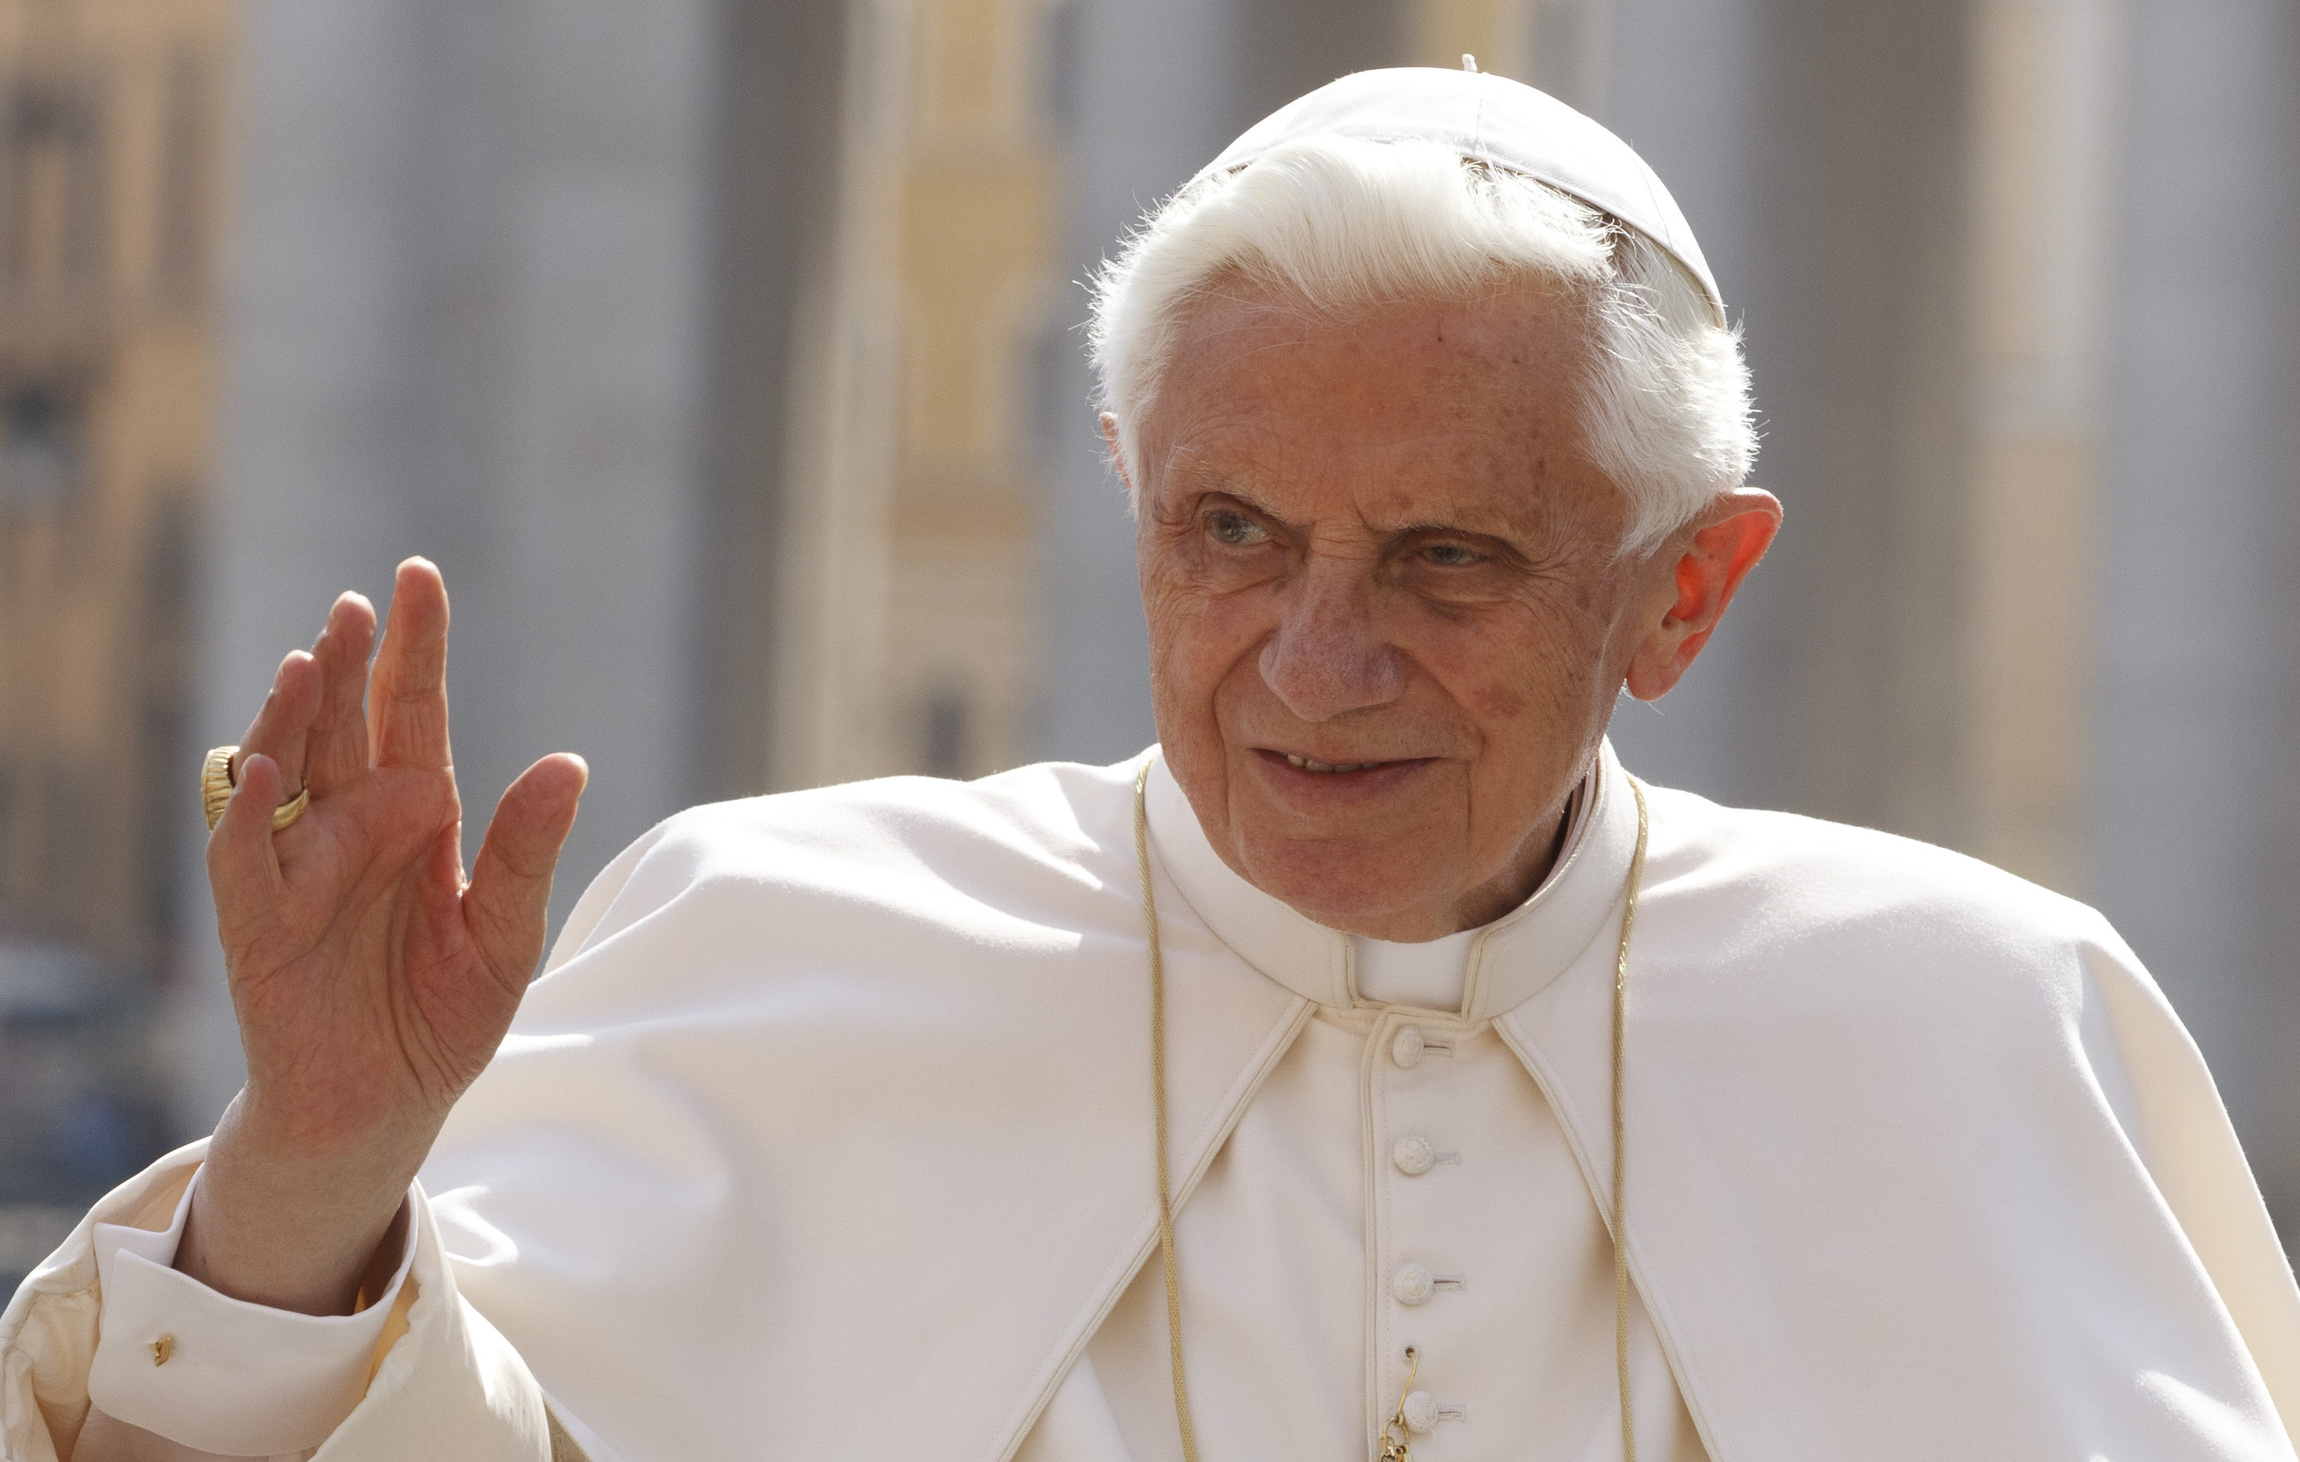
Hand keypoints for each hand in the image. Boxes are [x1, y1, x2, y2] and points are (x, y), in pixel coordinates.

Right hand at [180, 558, 586, 1313]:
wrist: (387, 1107)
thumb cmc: (443, 1015)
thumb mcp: (508, 933)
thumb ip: (528, 850)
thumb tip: (567, 762)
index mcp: (415, 814)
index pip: (412, 711)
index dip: (414, 646)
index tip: (417, 575)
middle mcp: (353, 825)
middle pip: (344, 724)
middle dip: (347, 663)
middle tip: (358, 604)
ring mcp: (301, 867)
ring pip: (286, 769)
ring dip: (292, 715)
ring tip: (309, 658)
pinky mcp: (259, 921)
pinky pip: (245, 855)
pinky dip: (248, 811)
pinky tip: (263, 763)